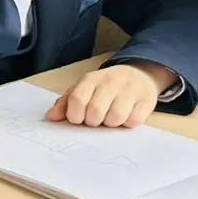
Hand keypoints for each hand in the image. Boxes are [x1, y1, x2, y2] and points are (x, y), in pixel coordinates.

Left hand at [45, 62, 176, 127]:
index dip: (75, 116)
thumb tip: (51, 116)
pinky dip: (128, 123)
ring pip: (115, 119)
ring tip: (112, 116)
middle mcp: (111, 81)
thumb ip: (66, 103)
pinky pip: (133, 121)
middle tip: (98, 118)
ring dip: (111, 124)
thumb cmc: (105, 87)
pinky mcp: (147, 100)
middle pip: (95, 112)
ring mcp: (130, 90)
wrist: (139, 74)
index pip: (77, 100)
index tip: (79, 118)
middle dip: (94, 121)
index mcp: (92, 79)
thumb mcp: (84, 89)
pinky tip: (127, 116)